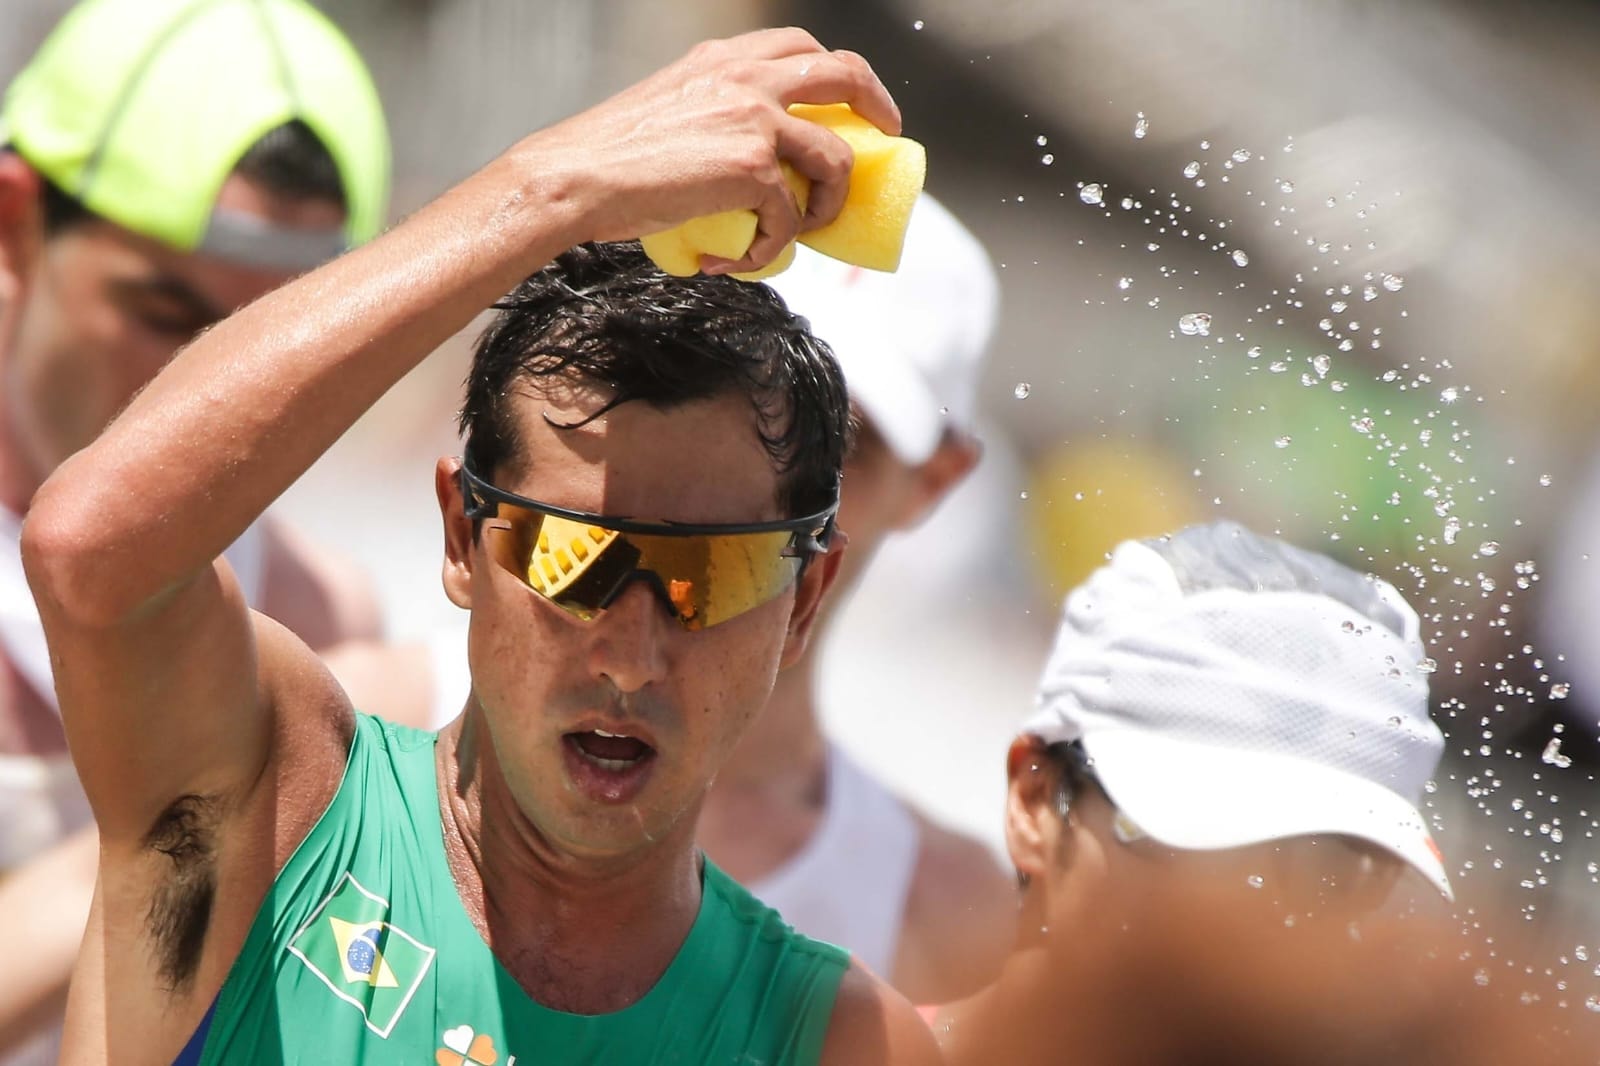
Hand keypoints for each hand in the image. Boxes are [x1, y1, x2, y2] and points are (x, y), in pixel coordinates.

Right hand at [522, 27, 899, 274]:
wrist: (576, 176)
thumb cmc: (607, 157)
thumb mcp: (669, 110)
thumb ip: (712, 116)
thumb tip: (740, 164)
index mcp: (724, 59)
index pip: (799, 46)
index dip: (837, 76)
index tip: (851, 105)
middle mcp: (747, 76)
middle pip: (846, 74)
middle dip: (877, 107)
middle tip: (883, 139)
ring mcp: (757, 119)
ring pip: (836, 158)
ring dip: (827, 204)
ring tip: (799, 232)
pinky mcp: (754, 168)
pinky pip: (791, 217)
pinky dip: (771, 248)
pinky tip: (735, 260)